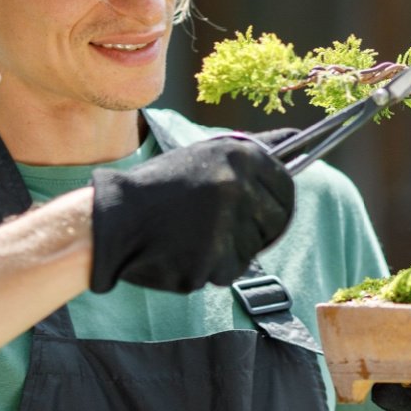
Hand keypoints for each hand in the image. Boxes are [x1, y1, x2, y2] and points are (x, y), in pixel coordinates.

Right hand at [88, 131, 296, 292]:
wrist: (113, 218)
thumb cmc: (161, 186)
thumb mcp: (207, 155)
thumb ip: (254, 151)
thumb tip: (297, 138)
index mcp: (240, 157)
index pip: (287, 187)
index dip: (277, 199)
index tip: (262, 205)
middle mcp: (237, 188)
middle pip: (276, 222)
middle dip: (257, 228)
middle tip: (222, 225)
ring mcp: (224, 226)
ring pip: (251, 250)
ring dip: (229, 249)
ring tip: (194, 234)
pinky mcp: (209, 262)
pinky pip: (225, 272)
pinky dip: (209, 268)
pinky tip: (184, 251)